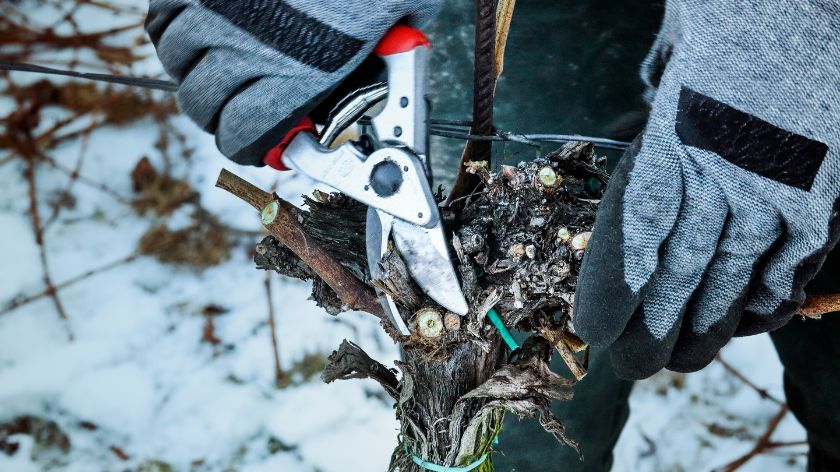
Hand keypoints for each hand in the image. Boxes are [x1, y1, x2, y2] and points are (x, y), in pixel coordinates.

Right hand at [145, 0, 440, 164]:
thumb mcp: (406, 15)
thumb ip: (389, 54)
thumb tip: (389, 70)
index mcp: (303, 74)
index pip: (242, 135)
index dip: (247, 145)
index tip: (258, 142)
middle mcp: (249, 47)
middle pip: (201, 105)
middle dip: (218, 113)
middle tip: (236, 104)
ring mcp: (217, 9)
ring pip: (175, 59)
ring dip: (194, 67)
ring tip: (218, 59)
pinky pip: (161, 16)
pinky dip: (172, 25)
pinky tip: (198, 22)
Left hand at [572, 0, 839, 379]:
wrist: (791, 4)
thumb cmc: (725, 22)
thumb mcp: (673, 67)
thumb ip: (657, 119)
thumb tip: (648, 131)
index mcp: (673, 144)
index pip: (638, 234)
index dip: (618, 287)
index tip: (598, 327)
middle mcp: (721, 174)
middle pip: (683, 267)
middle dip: (657, 323)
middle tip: (635, 365)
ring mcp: (774, 185)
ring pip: (736, 272)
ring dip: (709, 322)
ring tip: (685, 361)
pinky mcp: (820, 188)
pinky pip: (795, 253)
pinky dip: (772, 290)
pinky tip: (753, 319)